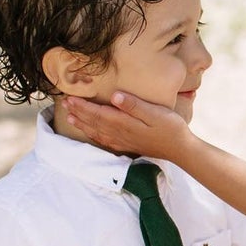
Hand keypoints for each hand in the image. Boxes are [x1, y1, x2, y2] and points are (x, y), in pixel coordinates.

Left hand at [63, 91, 190, 159]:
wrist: (180, 149)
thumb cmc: (170, 127)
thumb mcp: (156, 112)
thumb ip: (135, 105)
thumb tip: (115, 96)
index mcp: (125, 123)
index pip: (98, 113)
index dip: (83, 106)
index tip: (70, 97)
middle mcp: (120, 134)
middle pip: (94, 122)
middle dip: (79, 112)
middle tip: (65, 103)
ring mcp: (123, 141)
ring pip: (97, 132)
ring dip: (83, 124)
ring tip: (70, 117)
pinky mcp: (128, 145)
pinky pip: (105, 141)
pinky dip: (94, 135)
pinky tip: (91, 133)